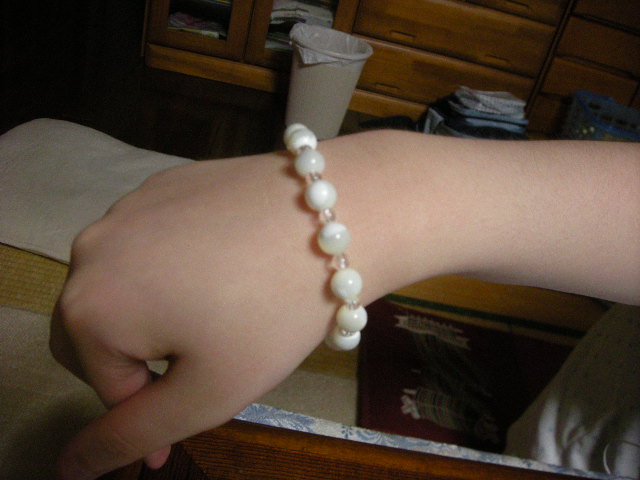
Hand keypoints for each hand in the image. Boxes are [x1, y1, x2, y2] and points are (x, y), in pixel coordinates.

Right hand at [50, 151, 368, 478]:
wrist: (335, 217)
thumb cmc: (270, 314)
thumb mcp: (203, 393)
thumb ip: (128, 436)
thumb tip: (68, 468)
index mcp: (88, 304)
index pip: (105, 383)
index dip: (152, 406)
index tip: (201, 405)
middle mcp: (94, 247)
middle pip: (97, 330)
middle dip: (141, 358)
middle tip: (207, 359)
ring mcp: (130, 205)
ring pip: (124, 282)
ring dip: (155, 310)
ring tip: (219, 311)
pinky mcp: (167, 183)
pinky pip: (151, 241)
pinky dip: (173, 266)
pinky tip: (225, 265)